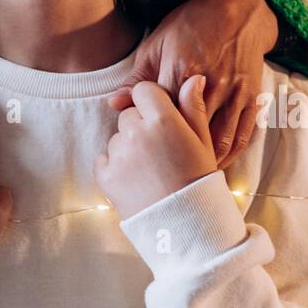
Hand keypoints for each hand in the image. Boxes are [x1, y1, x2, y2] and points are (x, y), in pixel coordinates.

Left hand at [95, 75, 215, 219]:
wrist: (186, 228)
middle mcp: (137, 133)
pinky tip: (137, 180)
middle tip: (161, 151)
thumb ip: (193, 107)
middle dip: (141, 126)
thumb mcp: (204, 143)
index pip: (144, 90)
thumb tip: (193, 79)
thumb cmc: (200, 182)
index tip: (162, 119)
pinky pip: (104, 159)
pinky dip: (116, 168)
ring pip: (117, 137)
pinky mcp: (105, 175)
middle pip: (130, 114)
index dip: (153, 103)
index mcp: (163, 120)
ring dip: (129, 148)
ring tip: (152, 170)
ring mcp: (118, 154)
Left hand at [108, 0, 278, 169]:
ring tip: (187, 177)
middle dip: (176, 154)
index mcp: (180, 70)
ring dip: (203, 162)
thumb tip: (114, 104)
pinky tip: (215, 164)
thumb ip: (137, 79)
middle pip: (189, 132)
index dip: (150, 135)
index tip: (142, 147)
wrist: (237, 11)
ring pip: (218, 139)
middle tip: (163, 172)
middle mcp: (210, 84)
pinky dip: (229, 155)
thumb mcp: (156, 44)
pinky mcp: (252, 97)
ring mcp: (234, 93)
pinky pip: (242, 135)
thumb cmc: (190, 25)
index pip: (161, 115)